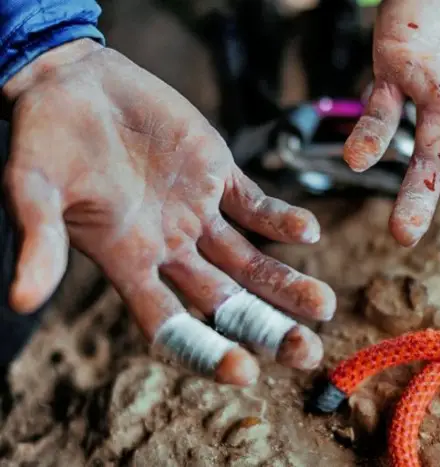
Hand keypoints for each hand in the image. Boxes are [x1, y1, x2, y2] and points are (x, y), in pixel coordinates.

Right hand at [2, 39, 335, 384]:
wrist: (75, 82)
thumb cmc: (45, 136)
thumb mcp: (33, 186)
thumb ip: (38, 238)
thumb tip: (22, 299)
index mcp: (127, 261)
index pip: (170, 323)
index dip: (205, 351)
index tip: (244, 373)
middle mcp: (169, 246)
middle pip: (225, 301)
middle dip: (265, 327)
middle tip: (305, 352)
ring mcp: (197, 213)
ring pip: (250, 261)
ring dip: (286, 283)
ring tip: (323, 306)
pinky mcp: (217, 174)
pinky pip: (255, 205)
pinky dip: (280, 219)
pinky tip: (308, 231)